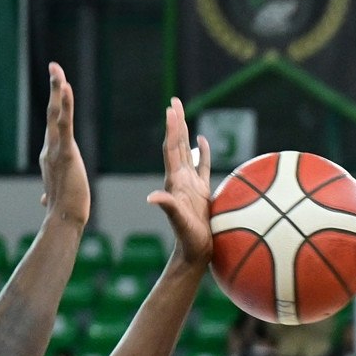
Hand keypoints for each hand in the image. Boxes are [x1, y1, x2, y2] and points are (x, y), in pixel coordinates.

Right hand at [39, 62, 90, 227]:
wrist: (64, 220)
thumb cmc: (64, 210)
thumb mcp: (56, 195)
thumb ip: (50, 192)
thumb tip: (44, 200)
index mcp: (50, 155)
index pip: (54, 125)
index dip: (56, 105)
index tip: (59, 88)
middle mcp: (49, 148)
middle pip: (52, 112)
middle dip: (54, 88)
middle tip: (55, 66)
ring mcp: (55, 149)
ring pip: (55, 114)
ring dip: (57, 89)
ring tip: (57, 69)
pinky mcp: (65, 153)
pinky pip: (65, 124)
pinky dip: (65, 105)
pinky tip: (65, 88)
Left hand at [147, 97, 212, 268]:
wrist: (195, 254)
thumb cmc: (189, 240)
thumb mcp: (179, 222)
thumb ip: (168, 207)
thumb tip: (152, 197)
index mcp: (175, 182)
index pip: (172, 149)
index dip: (172, 129)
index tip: (170, 109)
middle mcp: (180, 179)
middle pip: (177, 144)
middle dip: (176, 122)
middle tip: (174, 101)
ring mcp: (190, 185)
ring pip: (187, 151)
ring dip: (185, 132)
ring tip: (182, 113)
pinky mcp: (202, 192)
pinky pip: (202, 166)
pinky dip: (203, 151)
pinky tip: (202, 140)